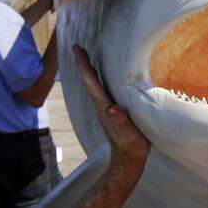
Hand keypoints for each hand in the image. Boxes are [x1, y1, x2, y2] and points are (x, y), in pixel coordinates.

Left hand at [72, 45, 149, 170]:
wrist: (128, 160)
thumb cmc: (131, 147)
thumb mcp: (128, 134)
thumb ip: (120, 121)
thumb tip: (111, 108)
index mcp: (104, 106)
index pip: (91, 81)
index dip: (84, 64)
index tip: (77, 48)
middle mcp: (102, 104)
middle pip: (90, 79)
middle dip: (84, 63)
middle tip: (79, 47)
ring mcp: (106, 108)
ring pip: (95, 84)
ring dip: (90, 70)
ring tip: (88, 56)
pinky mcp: (112, 111)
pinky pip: (103, 90)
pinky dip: (100, 79)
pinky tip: (104, 76)